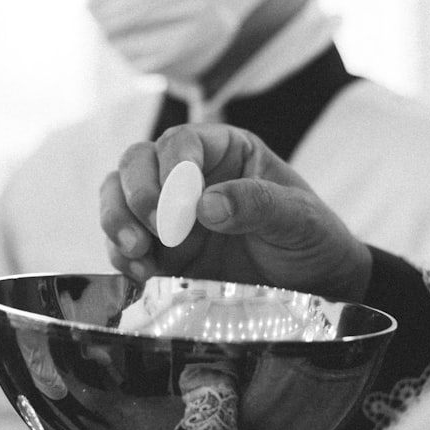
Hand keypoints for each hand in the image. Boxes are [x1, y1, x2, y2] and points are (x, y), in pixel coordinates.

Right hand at [100, 123, 371, 301]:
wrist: (313, 288)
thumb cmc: (311, 240)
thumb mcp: (298, 219)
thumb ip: (257, 204)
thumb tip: (205, 205)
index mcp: (223, 152)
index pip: (181, 141)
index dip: (172, 166)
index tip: (182, 203)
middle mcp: (187, 177)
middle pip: (137, 162)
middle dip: (136, 191)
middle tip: (155, 226)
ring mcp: (167, 215)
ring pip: (117, 197)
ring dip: (116, 219)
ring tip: (138, 250)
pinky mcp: (158, 252)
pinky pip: (121, 245)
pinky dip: (120, 256)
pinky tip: (141, 272)